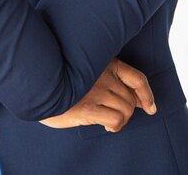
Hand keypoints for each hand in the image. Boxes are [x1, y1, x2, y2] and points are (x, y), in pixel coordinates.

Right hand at [39, 57, 155, 131]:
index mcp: (104, 62)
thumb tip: (135, 99)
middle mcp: (103, 75)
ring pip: (126, 109)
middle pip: (131, 98)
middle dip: (128, 110)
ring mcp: (96, 90)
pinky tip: (105, 125)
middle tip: (114, 114)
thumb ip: (107, 79)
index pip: (137, 78)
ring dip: (120, 119)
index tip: (150, 107)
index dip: (147, 94)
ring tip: (108, 119)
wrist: (37, 84)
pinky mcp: (88, 107)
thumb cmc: (62, 78)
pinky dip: (115, 126)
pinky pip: (116, 120)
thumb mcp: (86, 71)